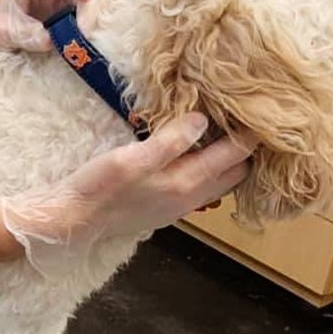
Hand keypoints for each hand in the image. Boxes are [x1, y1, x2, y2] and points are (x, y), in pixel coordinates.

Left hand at [0, 0, 110, 51]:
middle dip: (90, 12)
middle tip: (83, 36)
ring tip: (81, 47)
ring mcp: (70, 11)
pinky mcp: (75, 29)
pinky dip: (93, 39)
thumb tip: (49, 40)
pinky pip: (94, 29)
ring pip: (97, 11)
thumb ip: (21, 33)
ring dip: (94, 27)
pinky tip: (83, 51)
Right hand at [0, 113, 255, 277]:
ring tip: (225, 134)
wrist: (75, 219)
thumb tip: (202, 120)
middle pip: (233, 174)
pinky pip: (201, 188)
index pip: (231, 157)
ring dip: (227, 162)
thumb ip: (170, 141)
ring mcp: (178, 206)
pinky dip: (209, 171)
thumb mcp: (132, 157)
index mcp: (185, 183)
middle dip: (245, 150)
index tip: (257, 113)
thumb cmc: (100, 185)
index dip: (246, 136)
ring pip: (218, 183)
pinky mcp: (164, 208)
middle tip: (244, 121)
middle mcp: (189, 198)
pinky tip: (195, 156)